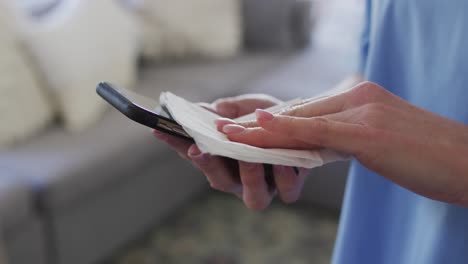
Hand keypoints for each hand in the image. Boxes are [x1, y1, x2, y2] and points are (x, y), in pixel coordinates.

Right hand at [153, 94, 309, 209]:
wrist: (304, 120)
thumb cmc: (268, 117)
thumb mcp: (243, 109)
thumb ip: (223, 112)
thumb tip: (200, 110)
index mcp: (224, 161)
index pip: (195, 155)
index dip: (177, 145)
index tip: (162, 131)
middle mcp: (241, 179)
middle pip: (220, 182)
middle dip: (208, 166)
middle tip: (199, 148)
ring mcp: (267, 186)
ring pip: (253, 197)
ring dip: (248, 176)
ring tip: (246, 156)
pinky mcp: (292, 186)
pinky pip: (287, 191)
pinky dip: (284, 177)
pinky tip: (281, 159)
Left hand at [219, 82, 467, 205]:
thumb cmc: (426, 157)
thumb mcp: (380, 144)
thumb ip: (347, 139)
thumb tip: (318, 147)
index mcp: (361, 96)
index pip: (307, 108)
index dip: (273, 119)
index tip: (245, 126)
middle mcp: (358, 96)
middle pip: (298, 111)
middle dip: (259, 123)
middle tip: (225, 128)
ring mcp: (363, 112)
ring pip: (301, 119)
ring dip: (261, 128)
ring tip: (228, 133)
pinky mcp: (368, 132)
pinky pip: (318, 131)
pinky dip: (285, 129)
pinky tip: (259, 128)